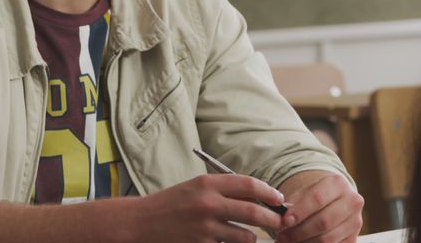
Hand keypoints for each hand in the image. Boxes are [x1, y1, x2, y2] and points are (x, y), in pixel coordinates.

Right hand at [133, 174, 288, 242]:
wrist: (141, 222)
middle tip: (280, 221)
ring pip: (246, 236)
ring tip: (246, 235)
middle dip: (272, 218)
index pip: (249, 185)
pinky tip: (225, 242)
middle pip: (253, 211)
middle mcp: (207, 204)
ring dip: (250, 237)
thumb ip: (224, 190)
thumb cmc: (171, 203)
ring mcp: (204, 228)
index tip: (279, 199)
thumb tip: (259, 196)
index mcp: (207, 184)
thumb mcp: (196, 188)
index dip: (269, 192)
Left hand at [275, 172, 363, 242]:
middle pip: (323, 221)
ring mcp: (355, 221)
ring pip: (327, 239)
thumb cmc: (316, 197)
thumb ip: (294, 203)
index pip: (317, 198)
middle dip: (299, 232)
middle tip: (282, 236)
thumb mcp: (305, 193)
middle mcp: (352, 201)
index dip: (300, 211)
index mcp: (338, 184)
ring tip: (289, 241)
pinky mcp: (353, 238)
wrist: (334, 202)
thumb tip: (282, 217)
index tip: (285, 221)